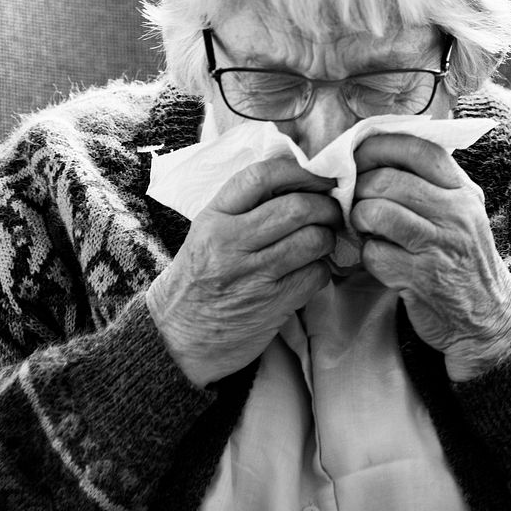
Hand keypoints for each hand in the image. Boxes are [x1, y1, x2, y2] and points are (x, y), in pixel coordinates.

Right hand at [147, 157, 341, 386]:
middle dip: (325, 206)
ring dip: (328, 237)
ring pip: (313, 240)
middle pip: (296, 208)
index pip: (260, 177)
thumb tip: (298, 180)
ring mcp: (252, 276)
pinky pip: (316, 274)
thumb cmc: (198, 281)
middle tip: (333, 210)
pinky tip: (312, 270)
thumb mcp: (206, 234)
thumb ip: (243, 208)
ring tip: (323, 240)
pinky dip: (323, 269)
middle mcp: (229, 244)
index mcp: (212, 219)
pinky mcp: (272, 305)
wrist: (178, 340)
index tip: (318, 175)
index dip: (299, 170)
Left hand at [351, 134, 510, 380]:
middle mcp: (456, 213)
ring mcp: (440, 245)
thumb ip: (431, 184)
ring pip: (375, 212)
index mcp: (463, 191)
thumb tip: (376, 156)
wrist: (488, 317)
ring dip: (359, 221)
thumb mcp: (462, 213)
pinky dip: (367, 256)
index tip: (358, 156)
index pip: (418, 148)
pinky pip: (373, 253)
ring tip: (367, 230)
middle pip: (386, 180)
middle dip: (359, 190)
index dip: (379, 146)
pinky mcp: (422, 277)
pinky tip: (381, 260)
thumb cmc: (463, 260)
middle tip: (356, 203)